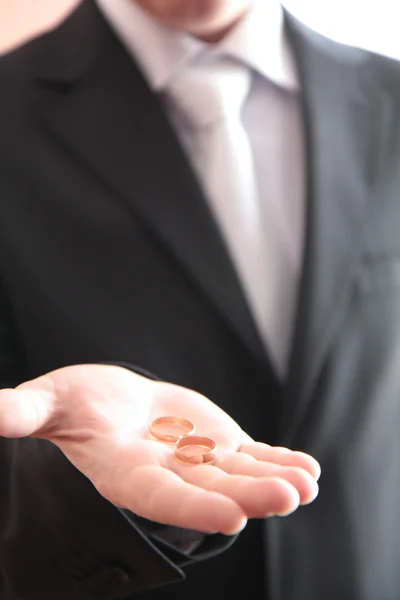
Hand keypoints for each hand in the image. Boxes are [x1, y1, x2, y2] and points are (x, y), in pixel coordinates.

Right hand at [0, 365, 319, 534]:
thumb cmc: (74, 404)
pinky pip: (250, 457)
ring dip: (274, 479)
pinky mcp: (216, 445)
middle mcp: (167, 475)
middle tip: (289, 495)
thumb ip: (22, 414)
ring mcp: (197, 461)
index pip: (161, 497)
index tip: (231, 515)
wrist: (111, 404)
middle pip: (210, 489)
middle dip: (249, 494)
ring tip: (306, 483)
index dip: (192, 506)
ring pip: (238, 474)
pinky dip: (278, 461)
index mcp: (126, 473)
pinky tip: (306, 469)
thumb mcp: (49, 403)